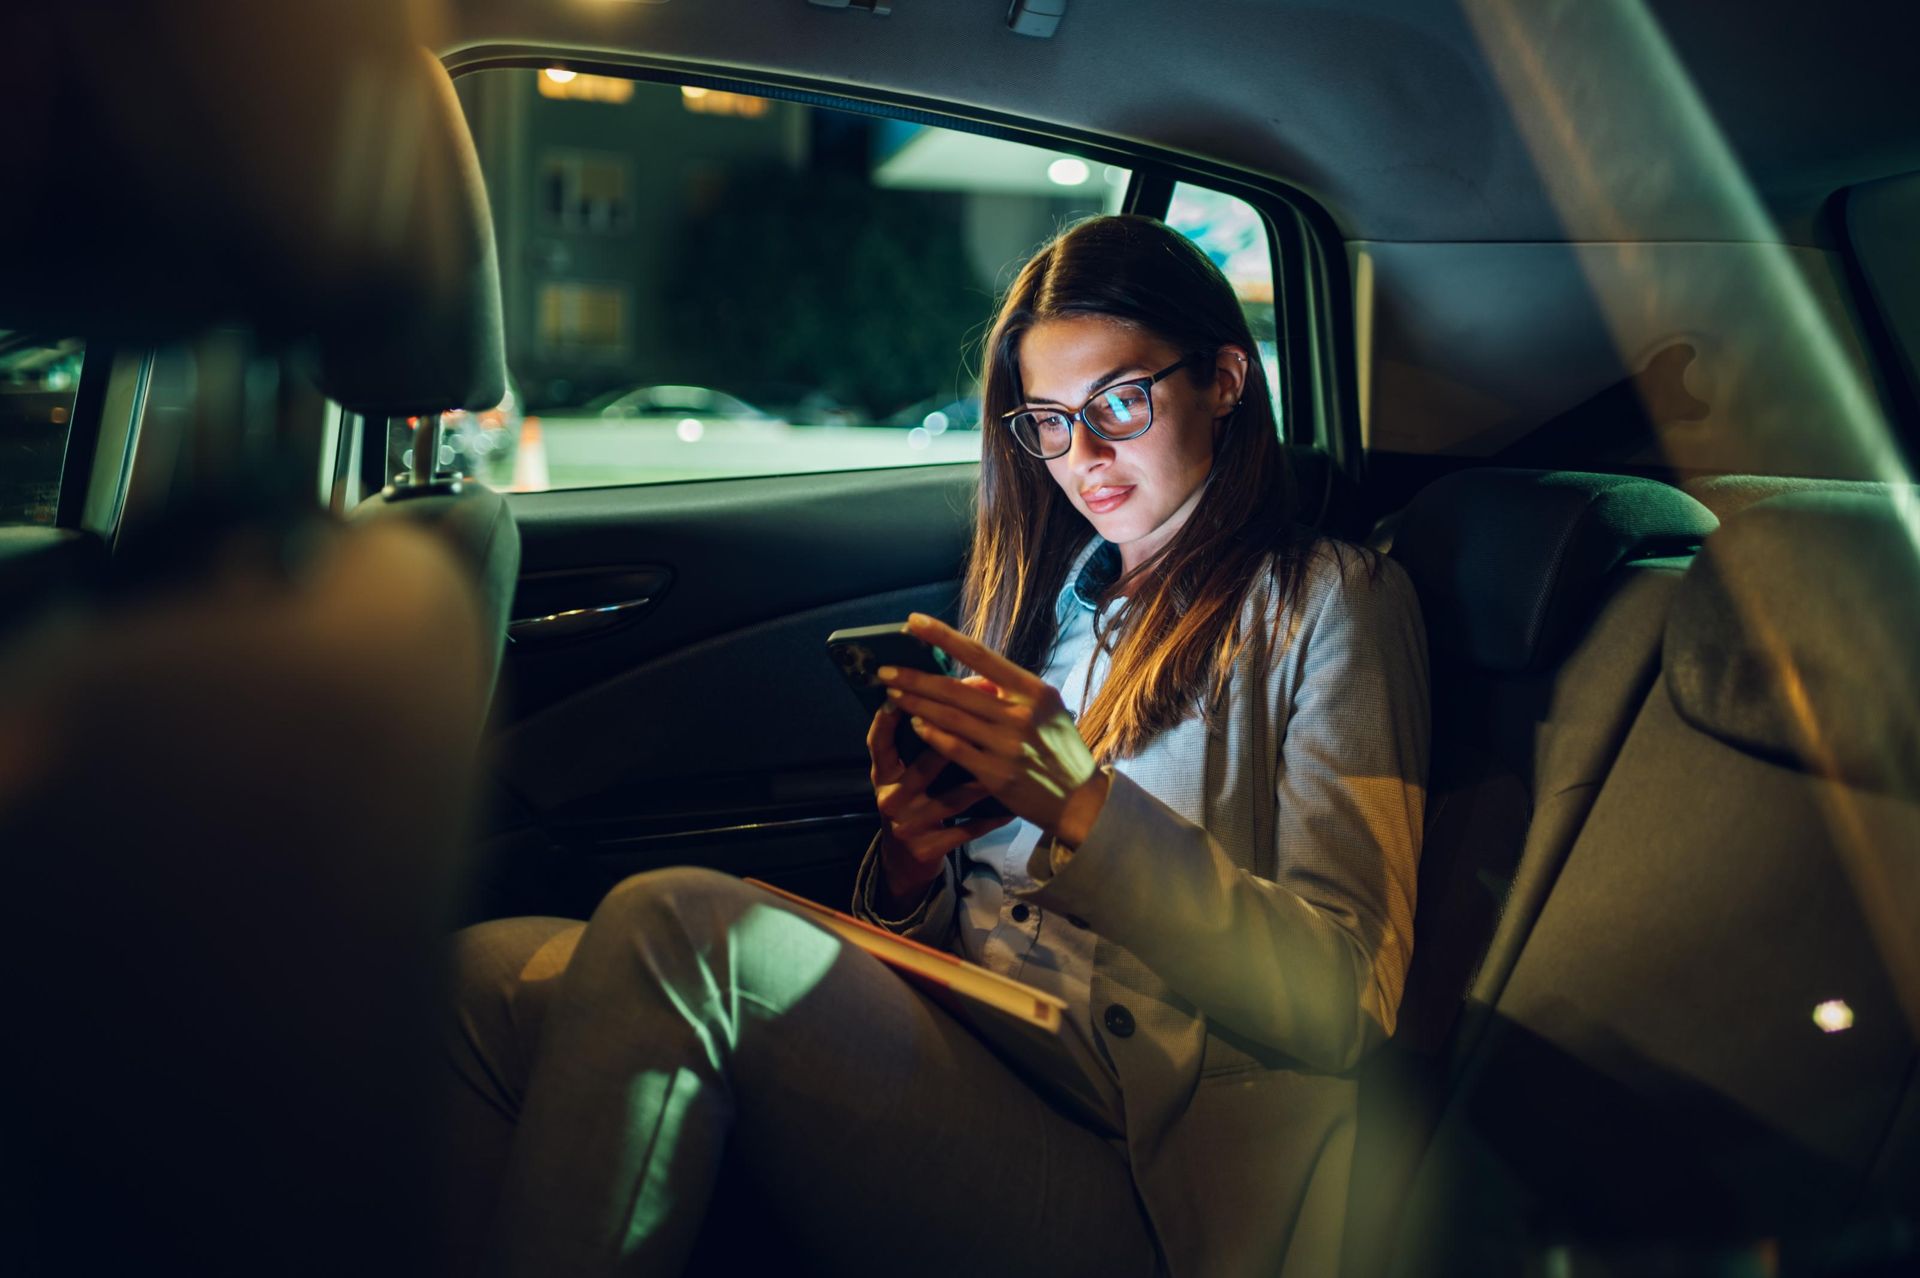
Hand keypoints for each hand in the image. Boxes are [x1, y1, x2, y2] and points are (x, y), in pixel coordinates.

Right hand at [868, 679, 1015, 911]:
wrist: (907, 856)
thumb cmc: (916, 797)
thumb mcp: (907, 770)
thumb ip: (923, 736)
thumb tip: (957, 689)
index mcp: (882, 773)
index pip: (879, 742)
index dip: (888, 720)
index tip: (908, 695)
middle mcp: (890, 798)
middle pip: (921, 770)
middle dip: (953, 746)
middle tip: (984, 726)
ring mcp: (908, 826)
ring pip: (951, 801)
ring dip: (981, 783)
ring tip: (1010, 766)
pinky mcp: (928, 849)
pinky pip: (966, 831)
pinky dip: (991, 819)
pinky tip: (1012, 809)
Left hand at [879, 614, 1110, 848]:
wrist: (1081, 802)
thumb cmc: (1060, 751)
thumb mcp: (1047, 711)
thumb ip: (1011, 693)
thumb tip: (971, 679)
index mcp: (1034, 690)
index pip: (980, 655)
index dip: (942, 636)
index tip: (912, 622)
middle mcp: (1021, 714)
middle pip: (955, 689)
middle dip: (914, 677)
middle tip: (884, 670)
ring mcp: (1008, 745)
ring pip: (949, 717)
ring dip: (916, 703)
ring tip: (892, 693)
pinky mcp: (997, 774)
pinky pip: (955, 749)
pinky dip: (932, 735)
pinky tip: (915, 724)